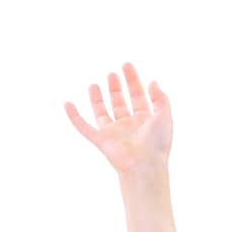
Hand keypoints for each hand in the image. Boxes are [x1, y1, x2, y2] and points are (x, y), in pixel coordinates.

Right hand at [64, 61, 171, 175]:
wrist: (145, 166)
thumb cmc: (157, 145)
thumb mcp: (164, 116)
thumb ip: (161, 98)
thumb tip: (153, 82)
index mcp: (144, 121)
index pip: (138, 96)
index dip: (133, 80)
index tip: (127, 65)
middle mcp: (128, 126)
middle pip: (120, 103)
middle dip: (116, 88)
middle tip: (113, 74)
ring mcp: (114, 133)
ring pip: (102, 113)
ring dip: (97, 99)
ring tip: (93, 84)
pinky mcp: (101, 140)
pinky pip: (84, 127)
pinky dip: (74, 117)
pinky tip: (67, 104)